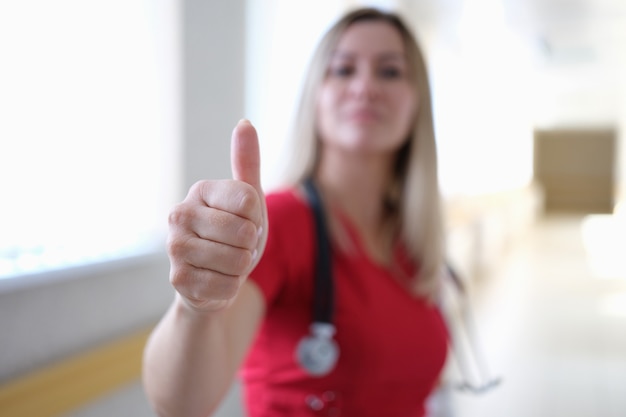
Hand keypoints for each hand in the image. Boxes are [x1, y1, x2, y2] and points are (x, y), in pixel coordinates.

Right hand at [167, 120, 267, 311]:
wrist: (212, 279)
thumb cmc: (233, 236)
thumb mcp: (247, 200)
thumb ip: (247, 163)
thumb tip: (245, 123)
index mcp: (200, 191)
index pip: (250, 199)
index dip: (257, 217)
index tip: (244, 221)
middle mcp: (179, 214)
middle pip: (245, 232)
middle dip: (250, 245)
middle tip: (235, 246)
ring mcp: (175, 248)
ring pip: (239, 260)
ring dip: (240, 268)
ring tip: (225, 263)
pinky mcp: (178, 279)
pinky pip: (228, 285)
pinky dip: (230, 287)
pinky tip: (215, 281)